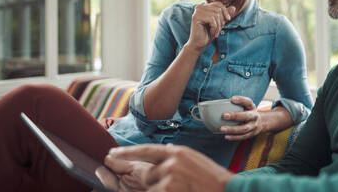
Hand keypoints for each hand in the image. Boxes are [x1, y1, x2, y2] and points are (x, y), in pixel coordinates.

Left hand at [105, 144, 232, 191]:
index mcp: (177, 151)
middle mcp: (171, 162)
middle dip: (147, 184)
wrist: (226, 189)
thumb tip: (162, 150)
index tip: (111, 154)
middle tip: (165, 185)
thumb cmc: (211, 177)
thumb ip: (175, 156)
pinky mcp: (169, 190)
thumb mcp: (193, 159)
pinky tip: (180, 191)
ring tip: (181, 190)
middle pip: (145, 174)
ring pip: (150, 189)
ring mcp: (170, 177)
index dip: (126, 153)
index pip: (145, 150)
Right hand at [187, 2, 235, 51]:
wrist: (199, 44)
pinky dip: (214, 28)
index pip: (218, 4)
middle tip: (219, 30)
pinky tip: (211, 33)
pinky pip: (212, 20)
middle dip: (222, 20)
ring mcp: (197, 12)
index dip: (225, 11)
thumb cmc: (208, 34)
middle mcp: (199, 7)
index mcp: (204, 7)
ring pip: (216, 15)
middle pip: (218, 9)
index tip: (228, 20)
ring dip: (218, 26)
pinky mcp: (196, 17)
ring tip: (216, 33)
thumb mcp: (219, 23)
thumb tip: (234, 8)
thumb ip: (225, 15)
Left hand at [220, 96, 263, 140]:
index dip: (241, 100)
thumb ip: (235, 105)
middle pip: (246, 116)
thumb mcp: (245, 106)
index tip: (232, 99)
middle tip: (224, 115)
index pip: (248, 102)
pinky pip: (243, 137)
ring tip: (221, 129)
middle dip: (235, 116)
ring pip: (244, 129)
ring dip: (232, 129)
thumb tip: (218, 105)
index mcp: (252, 107)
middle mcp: (254, 116)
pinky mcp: (251, 134)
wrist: (261, 122)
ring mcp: (254, 126)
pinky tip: (226, 136)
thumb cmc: (247, 112)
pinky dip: (234, 137)